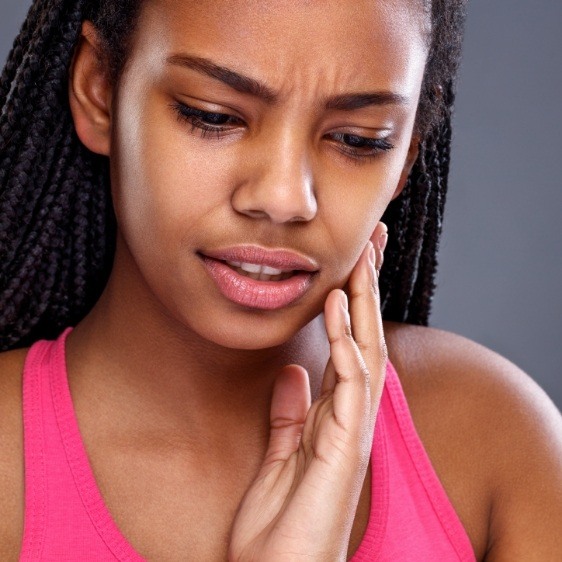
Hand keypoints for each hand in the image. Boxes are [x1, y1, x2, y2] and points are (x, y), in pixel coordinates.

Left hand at [228, 227, 388, 561]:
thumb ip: (289, 413)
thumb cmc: (280, 524)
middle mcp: (351, 416)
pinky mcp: (346, 443)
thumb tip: (292, 374)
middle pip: (366, 338)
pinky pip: (351, 380)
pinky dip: (347, 339)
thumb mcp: (279, 454)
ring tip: (362, 256)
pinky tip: (339, 305)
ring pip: (368, 350)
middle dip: (369, 288)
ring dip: (365, 302)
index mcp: (335, 415)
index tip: (350, 264)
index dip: (353, 303)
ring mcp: (353, 428)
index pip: (350, 346)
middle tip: (372, 240)